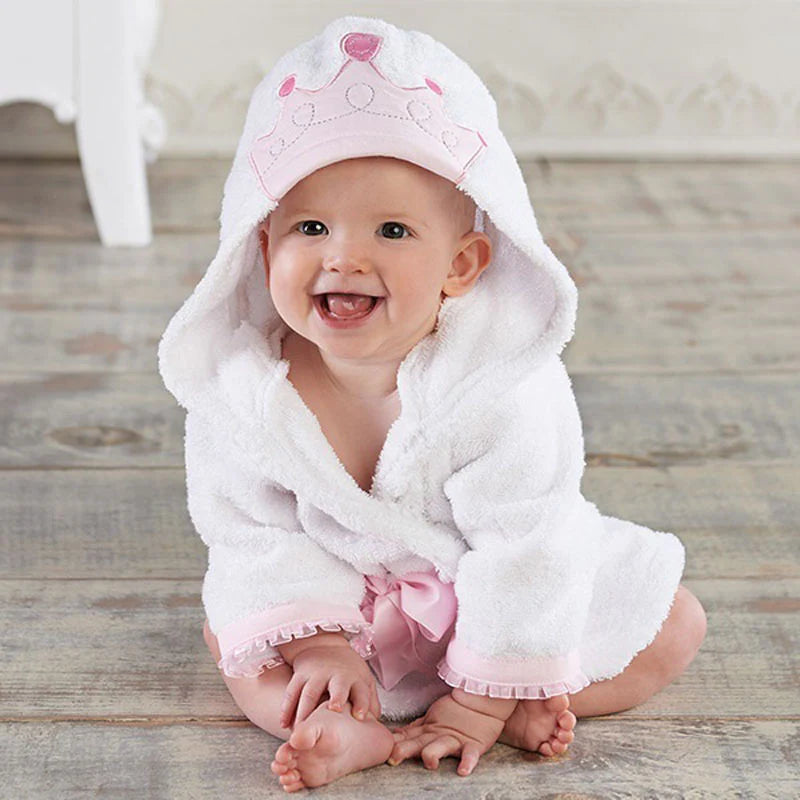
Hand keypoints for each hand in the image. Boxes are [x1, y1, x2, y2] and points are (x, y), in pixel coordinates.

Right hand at [279, 640, 380, 728]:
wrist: (326, 647)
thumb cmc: (348, 673)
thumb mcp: (364, 682)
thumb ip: (370, 703)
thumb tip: (376, 725)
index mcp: (355, 679)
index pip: (362, 691)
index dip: (362, 702)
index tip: (361, 716)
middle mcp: (337, 676)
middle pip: (336, 686)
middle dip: (336, 697)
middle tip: (333, 710)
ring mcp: (317, 674)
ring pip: (309, 692)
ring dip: (305, 710)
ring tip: (301, 730)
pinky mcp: (300, 675)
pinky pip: (291, 692)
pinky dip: (287, 708)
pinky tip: (284, 724)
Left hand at [388, 691, 507, 775]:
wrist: (482, 699)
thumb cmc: (456, 711)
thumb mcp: (430, 719)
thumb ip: (413, 729)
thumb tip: (392, 736)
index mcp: (427, 730)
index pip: (406, 737)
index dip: (394, 742)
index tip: (381, 748)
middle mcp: (437, 736)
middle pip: (419, 742)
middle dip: (406, 749)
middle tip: (395, 755)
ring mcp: (455, 740)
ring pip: (441, 747)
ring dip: (433, 754)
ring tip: (429, 761)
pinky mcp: (473, 744)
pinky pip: (470, 754)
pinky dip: (467, 762)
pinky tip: (463, 770)